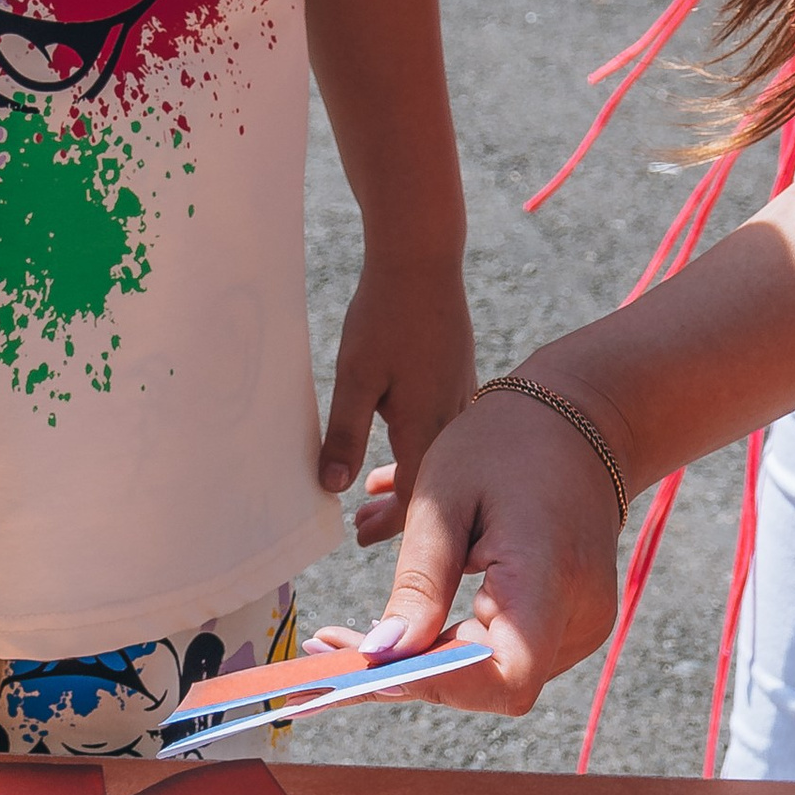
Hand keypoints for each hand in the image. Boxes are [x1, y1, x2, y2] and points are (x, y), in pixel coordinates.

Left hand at [317, 253, 476, 543]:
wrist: (423, 258)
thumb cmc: (386, 314)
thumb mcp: (355, 378)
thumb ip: (344, 435)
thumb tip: (333, 487)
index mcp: (428, 425)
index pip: (415, 498)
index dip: (388, 524)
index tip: (359, 537)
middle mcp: (453, 417)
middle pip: (431, 482)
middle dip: (397, 509)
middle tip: (364, 526)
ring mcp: (462, 393)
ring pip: (440, 455)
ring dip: (410, 477)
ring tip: (376, 488)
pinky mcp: (459, 373)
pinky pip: (445, 427)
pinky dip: (422, 446)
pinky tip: (405, 439)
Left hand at [361, 377, 630, 709]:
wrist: (577, 424)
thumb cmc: (507, 445)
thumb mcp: (444, 499)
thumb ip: (418, 584)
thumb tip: (380, 658)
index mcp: (550, 576)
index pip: (505, 675)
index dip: (436, 684)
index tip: (365, 668)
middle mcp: (579, 615)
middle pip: (490, 683)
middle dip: (407, 675)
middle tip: (324, 651)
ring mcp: (581, 625)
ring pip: (491, 674)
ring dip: (422, 662)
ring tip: (347, 638)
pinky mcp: (569, 625)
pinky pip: (502, 653)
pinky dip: (448, 645)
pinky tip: (401, 627)